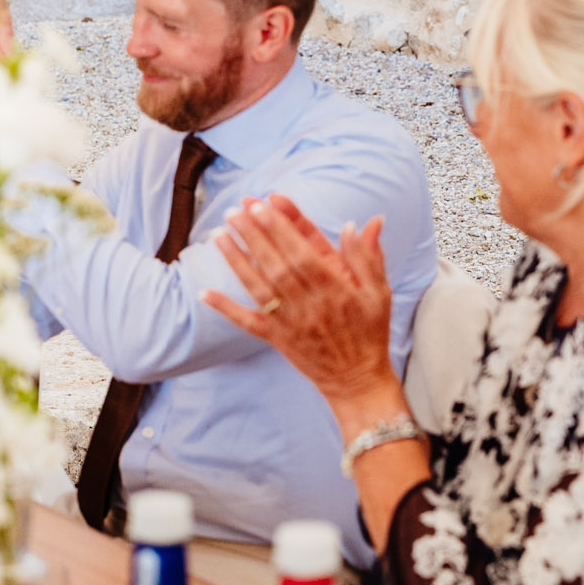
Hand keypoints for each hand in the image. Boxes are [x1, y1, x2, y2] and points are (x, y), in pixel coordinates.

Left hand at [203, 195, 401, 411]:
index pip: (303, 253)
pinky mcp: (277, 339)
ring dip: (237, 260)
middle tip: (236, 210)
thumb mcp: (379, 292)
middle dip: (254, 235)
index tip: (265, 204)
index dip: (282, 228)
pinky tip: (204, 292)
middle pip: (277, 264)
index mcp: (335, 289)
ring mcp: (291, 323)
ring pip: (259, 287)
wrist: (357, 380)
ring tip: (218, 234)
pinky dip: (225, 308)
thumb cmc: (369, 331)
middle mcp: (310, 304)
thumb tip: (363, 223)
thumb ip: (368, 257)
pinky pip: (248, 323)